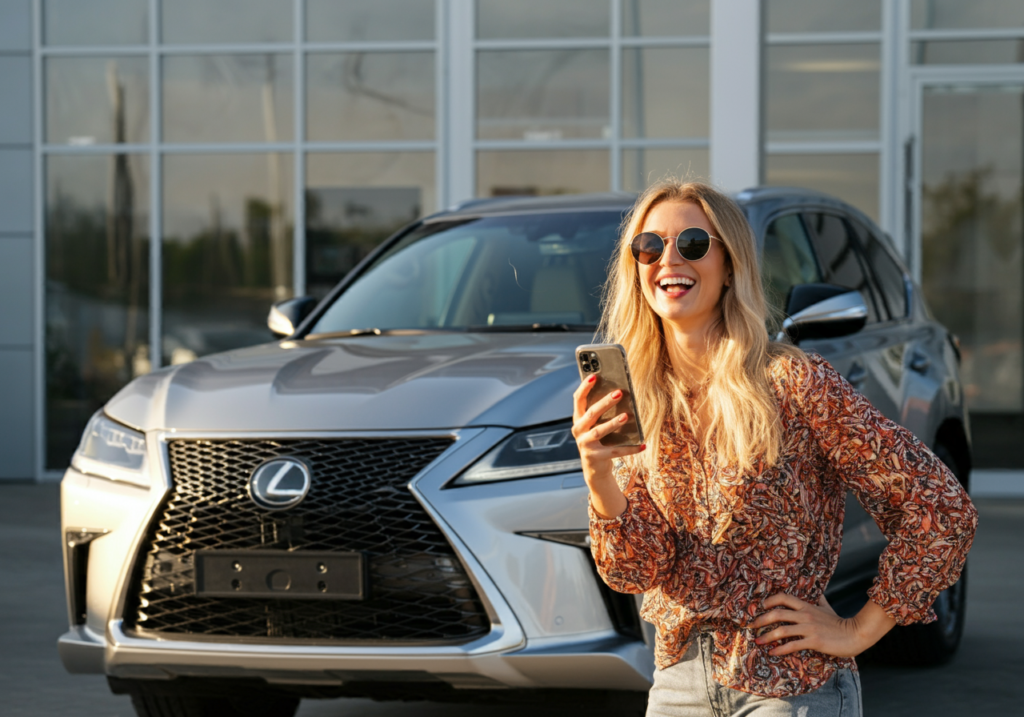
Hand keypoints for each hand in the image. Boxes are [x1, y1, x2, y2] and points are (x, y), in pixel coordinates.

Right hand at [571, 375, 644, 517]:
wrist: (594, 468)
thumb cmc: (599, 440)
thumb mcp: (597, 424)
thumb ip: (602, 411)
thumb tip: (620, 393)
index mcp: (578, 419)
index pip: (578, 399)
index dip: (585, 387)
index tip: (594, 375)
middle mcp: (579, 430)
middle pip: (591, 413)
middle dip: (605, 402)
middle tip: (619, 393)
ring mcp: (585, 444)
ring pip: (599, 431)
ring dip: (613, 423)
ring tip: (626, 416)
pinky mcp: (596, 457)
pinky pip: (615, 451)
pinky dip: (630, 448)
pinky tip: (642, 445)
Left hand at [751, 593, 892, 657]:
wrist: (855, 634)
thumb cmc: (840, 623)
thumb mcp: (828, 608)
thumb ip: (820, 601)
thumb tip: (819, 594)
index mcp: (807, 606)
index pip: (784, 598)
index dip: (770, 601)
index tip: (760, 607)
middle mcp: (805, 615)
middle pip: (777, 613)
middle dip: (761, 620)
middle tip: (753, 626)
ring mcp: (809, 628)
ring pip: (782, 630)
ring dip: (767, 636)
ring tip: (758, 642)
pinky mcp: (813, 641)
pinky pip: (792, 645)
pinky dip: (780, 649)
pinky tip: (773, 653)